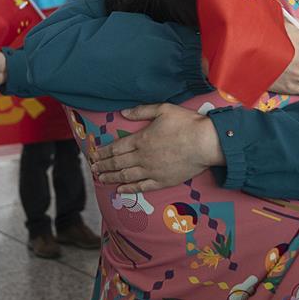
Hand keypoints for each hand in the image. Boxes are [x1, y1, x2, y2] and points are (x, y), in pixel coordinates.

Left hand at [89, 103, 222, 192]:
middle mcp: (142, 156)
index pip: (116, 147)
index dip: (103, 152)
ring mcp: (151, 170)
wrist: (205, 143)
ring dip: (111, 178)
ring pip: (126, 176)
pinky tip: (120, 190)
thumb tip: (123, 112)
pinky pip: (141, 187)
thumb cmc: (186, 123)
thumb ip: (141, 111)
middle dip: (103, 165)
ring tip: (101, 179)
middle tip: (93, 168)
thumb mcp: (163, 109)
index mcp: (141, 139)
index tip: (93, 155)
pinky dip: (129, 189)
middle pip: (117, 162)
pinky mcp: (162, 181)